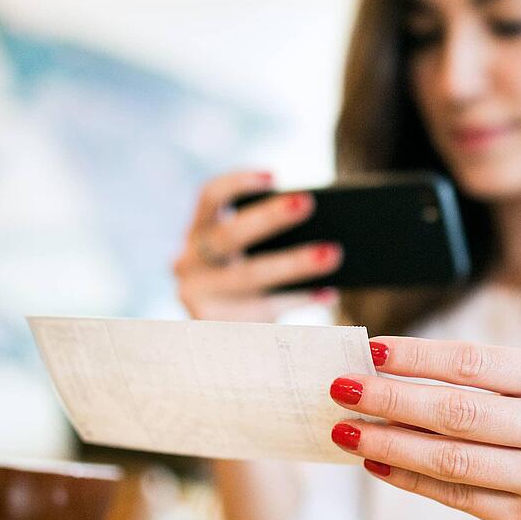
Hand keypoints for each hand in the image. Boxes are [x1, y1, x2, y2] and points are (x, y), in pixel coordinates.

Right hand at [173, 170, 343, 321]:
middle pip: (229, 235)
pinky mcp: (214, 326)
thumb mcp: (247, 256)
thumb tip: (325, 220)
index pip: (209, 197)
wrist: (224, 343)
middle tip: (307, 203)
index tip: (274, 176)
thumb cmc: (247, 285)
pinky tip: (328, 292)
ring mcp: (198, 296)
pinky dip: (299, 299)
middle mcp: (188, 262)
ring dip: (294, 263)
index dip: (238, 183)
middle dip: (269, 217)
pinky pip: (263, 309)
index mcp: (197, 232)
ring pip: (250, 275)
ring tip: (332, 253)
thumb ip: (267, 238)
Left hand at [327, 336, 520, 519]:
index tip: (369, 349)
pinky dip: (411, 479)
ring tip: (348, 430)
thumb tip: (388, 368)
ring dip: (390, 443)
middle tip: (341, 388)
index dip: (416, 356)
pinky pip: (459, 497)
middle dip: (389, 398)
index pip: (472, 362)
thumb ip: (480, 379)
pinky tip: (378, 463)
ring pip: (452, 460)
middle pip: (457, 410)